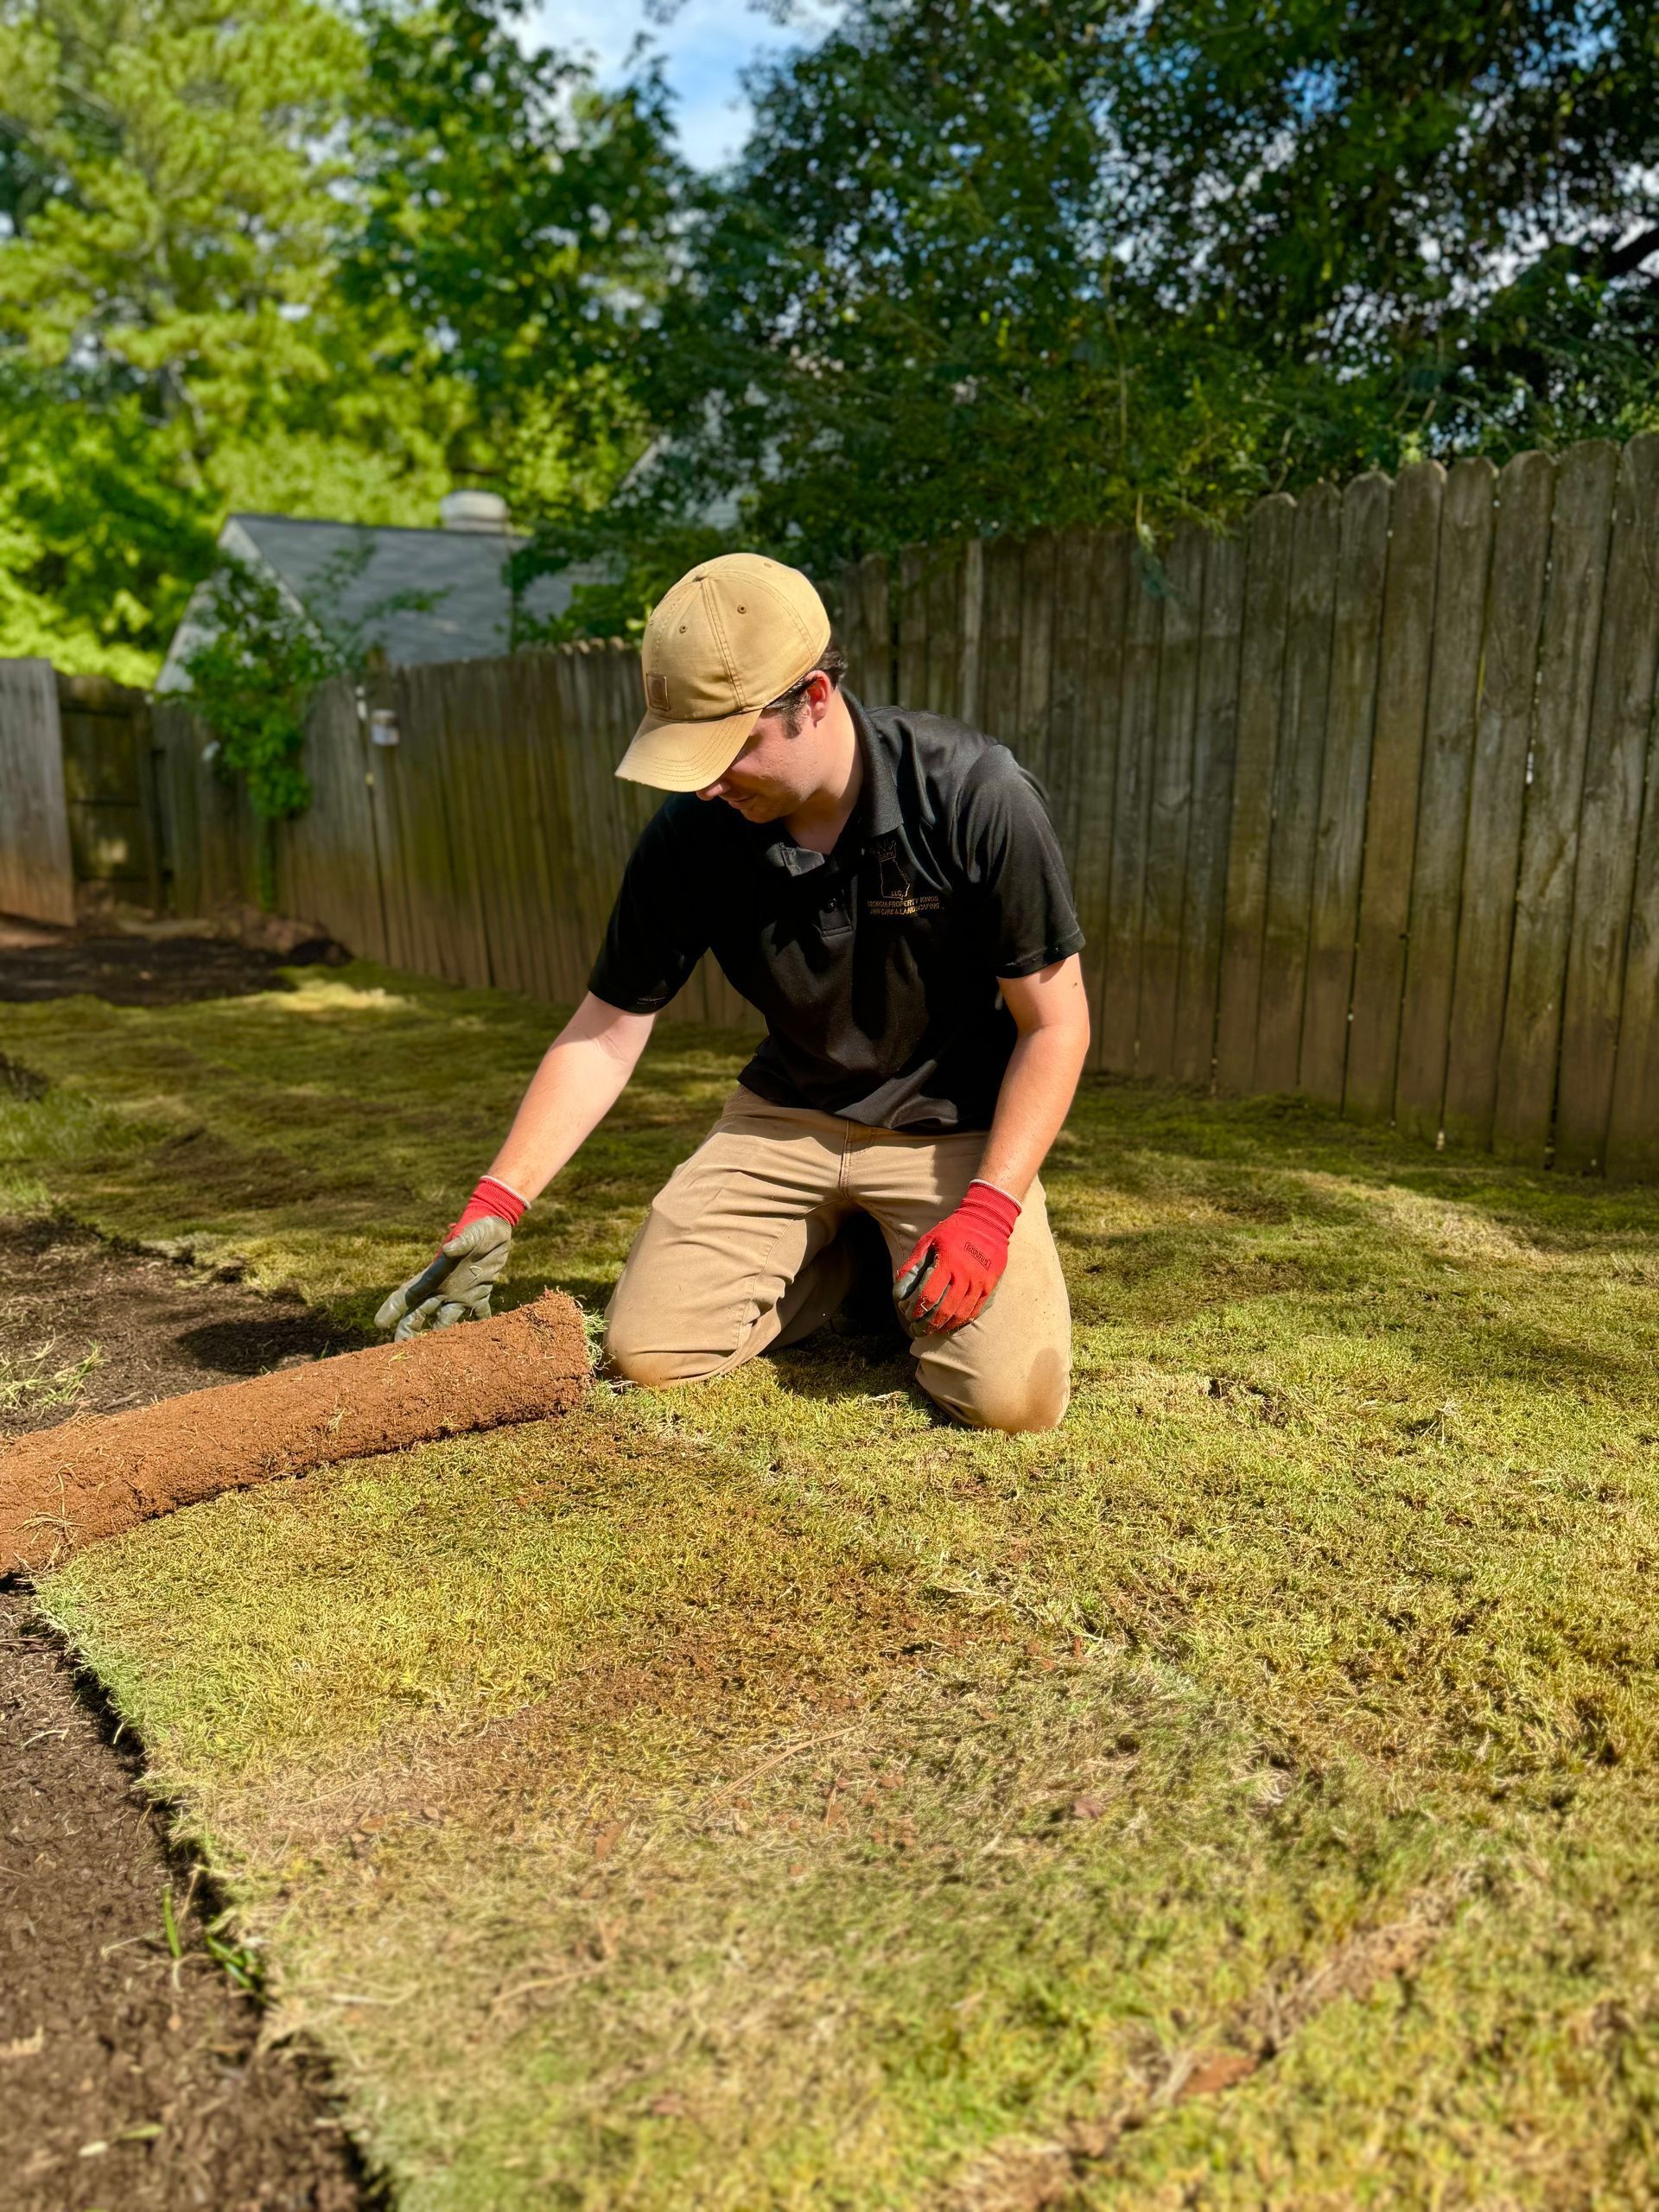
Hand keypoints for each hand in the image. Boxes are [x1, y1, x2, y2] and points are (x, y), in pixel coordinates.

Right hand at [374, 1175, 526, 1339]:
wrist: (496, 1226)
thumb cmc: (478, 1227)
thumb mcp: (470, 1233)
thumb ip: (460, 1242)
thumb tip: (449, 1249)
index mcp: (435, 1273)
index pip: (408, 1294)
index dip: (392, 1308)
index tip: (378, 1323)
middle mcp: (443, 1287)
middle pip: (420, 1313)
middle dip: (408, 1331)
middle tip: (399, 1350)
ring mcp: (461, 1293)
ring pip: (444, 1320)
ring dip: (440, 1336)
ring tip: (434, 1357)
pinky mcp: (480, 1293)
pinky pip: (478, 1315)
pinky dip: (478, 1328)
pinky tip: (476, 1344)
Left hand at [894, 1181, 1020, 1334]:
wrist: (988, 1222)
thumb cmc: (954, 1230)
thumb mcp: (930, 1239)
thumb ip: (914, 1261)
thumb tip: (899, 1282)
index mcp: (947, 1263)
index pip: (929, 1295)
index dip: (918, 1309)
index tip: (910, 1315)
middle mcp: (965, 1275)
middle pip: (945, 1309)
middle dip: (929, 1324)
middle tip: (919, 1330)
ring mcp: (979, 1282)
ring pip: (961, 1313)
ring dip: (946, 1325)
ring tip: (935, 1331)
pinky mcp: (990, 1285)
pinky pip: (976, 1309)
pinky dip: (963, 1320)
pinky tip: (953, 1324)